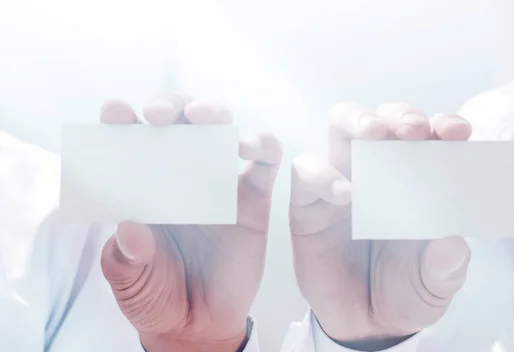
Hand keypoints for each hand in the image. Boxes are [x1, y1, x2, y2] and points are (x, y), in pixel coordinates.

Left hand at [99, 92, 281, 351]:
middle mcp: (181, 176)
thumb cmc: (155, 295)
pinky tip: (249, 145)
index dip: (122, 122)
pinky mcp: (254, 198)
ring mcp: (219, 183)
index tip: (115, 112)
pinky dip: (262, 144)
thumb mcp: (130, 279)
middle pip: (179, 122)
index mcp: (143, 186)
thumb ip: (126, 256)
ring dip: (213, 111)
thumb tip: (131, 227)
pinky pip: (265, 162)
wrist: (198, 325)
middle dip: (169, 106)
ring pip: (221, 129)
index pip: (130, 143)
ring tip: (202, 115)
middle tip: (159, 115)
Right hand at [290, 102, 471, 348]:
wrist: (366, 325)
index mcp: (419, 181)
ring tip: (375, 135)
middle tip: (413, 130)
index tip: (457, 132)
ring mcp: (342, 180)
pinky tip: (345, 194)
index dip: (444, 126)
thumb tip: (452, 240)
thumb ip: (446, 265)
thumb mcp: (436, 284)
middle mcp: (381, 171)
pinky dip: (322, 173)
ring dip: (358, 120)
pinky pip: (305, 169)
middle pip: (384, 118)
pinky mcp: (309, 202)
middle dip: (400, 114)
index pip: (432, 138)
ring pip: (341, 126)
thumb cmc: (406, 292)